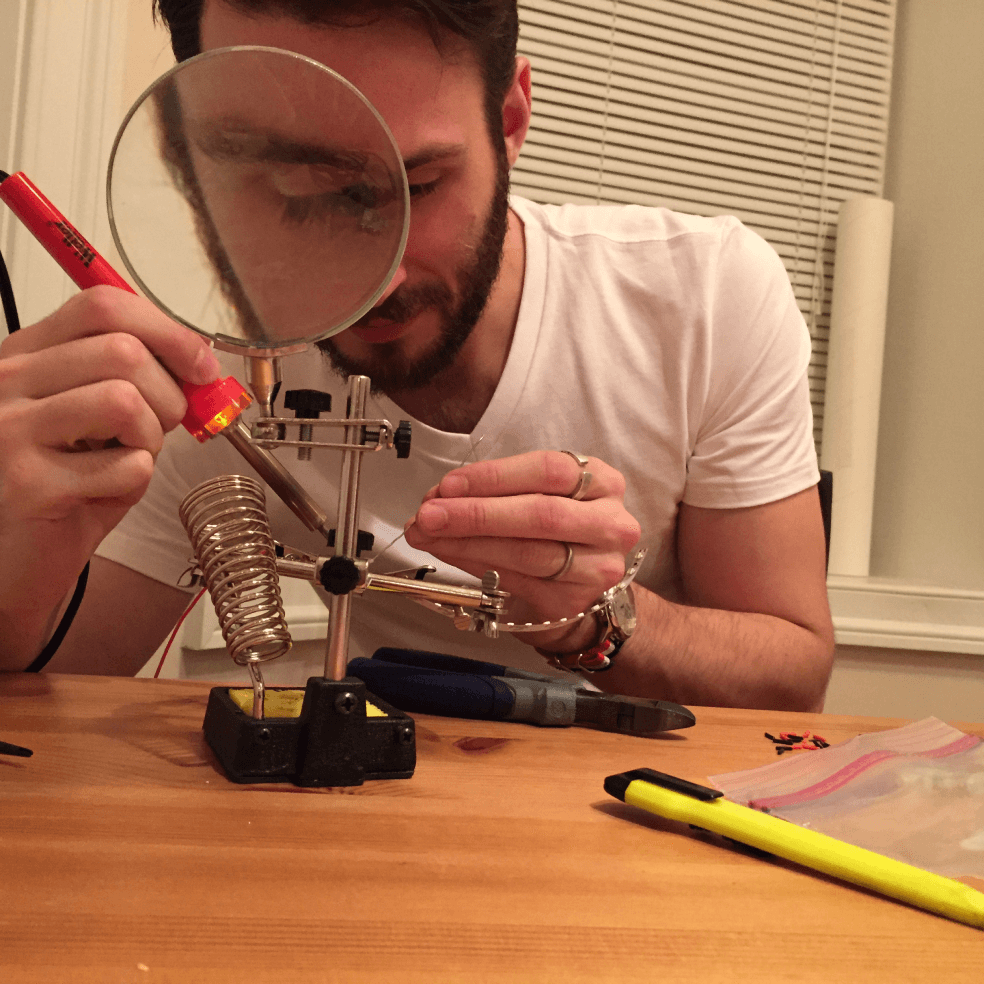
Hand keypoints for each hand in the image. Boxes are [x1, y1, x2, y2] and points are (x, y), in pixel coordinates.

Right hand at [0, 286, 219, 659]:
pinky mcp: (28, 482)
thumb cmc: (56, 489)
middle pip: (123, 351)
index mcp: (25, 356)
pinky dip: (135, 481)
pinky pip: (127, 465)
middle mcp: (7, 382)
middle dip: (168, 395)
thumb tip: (197, 364)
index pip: (102, 306)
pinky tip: (103, 492)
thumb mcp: (89, 421)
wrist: (7, 562)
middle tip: (158, 429)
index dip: (169, 332)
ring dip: (150, 438)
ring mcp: (8, 430)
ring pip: (125, 400)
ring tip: (124, 460)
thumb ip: (129, 382)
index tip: (201, 366)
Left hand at [403, 450, 640, 651]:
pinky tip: (449, 553)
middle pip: (540, 514)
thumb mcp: (536, 497)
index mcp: (602, 482)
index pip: (548, 471)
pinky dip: (474, 564)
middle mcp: (609, 523)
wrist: (580, 592)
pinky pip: (516, 580)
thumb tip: (438, 499)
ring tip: (429, 535)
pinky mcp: (573, 601)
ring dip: (468, 542)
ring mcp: (596, 567)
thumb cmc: (554, 534)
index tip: (449, 485)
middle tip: (430, 515)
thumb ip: (494, 494)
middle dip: (476, 513)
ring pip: (526, 552)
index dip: (494, 477)